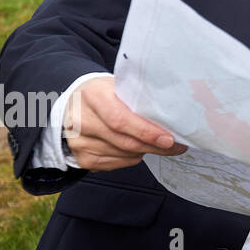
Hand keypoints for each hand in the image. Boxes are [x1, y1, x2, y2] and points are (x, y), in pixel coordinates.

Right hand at [64, 77, 186, 170]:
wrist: (74, 103)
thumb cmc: (103, 94)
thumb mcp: (118, 85)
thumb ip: (138, 97)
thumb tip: (171, 113)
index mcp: (93, 95)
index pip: (120, 120)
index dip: (146, 132)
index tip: (168, 139)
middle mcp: (81, 120)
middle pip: (124, 141)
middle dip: (154, 146)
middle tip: (175, 146)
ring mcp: (79, 142)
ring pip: (123, 154)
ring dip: (146, 151)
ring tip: (160, 145)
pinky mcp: (82, 158)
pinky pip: (116, 163)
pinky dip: (132, 158)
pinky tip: (138, 149)